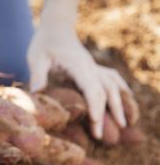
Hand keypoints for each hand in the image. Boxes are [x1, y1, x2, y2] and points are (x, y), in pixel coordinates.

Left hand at [27, 22, 130, 138]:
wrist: (56, 28)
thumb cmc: (44, 43)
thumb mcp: (36, 57)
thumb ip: (38, 74)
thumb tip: (37, 92)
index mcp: (78, 65)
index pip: (91, 87)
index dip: (95, 105)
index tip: (96, 122)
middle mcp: (91, 67)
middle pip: (105, 91)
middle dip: (108, 114)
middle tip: (102, 137)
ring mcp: (95, 67)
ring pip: (114, 87)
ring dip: (122, 105)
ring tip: (127, 125)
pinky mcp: (94, 69)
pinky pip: (113, 80)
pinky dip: (122, 93)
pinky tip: (127, 105)